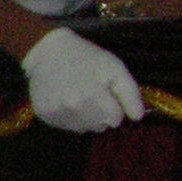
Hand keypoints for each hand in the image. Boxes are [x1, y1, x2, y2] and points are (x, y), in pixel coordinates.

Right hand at [21, 26, 145, 133]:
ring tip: (78, 96)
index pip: (116, 119)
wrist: (48, 51)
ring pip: (84, 129)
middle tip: (92, 93)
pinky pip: (66, 126)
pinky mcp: (44, 115)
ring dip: (86, 117)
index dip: (115, 106)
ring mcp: (57, 113)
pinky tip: (66, 100)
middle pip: (100, 126)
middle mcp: (73, 108)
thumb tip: (137, 117)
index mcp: (93, 96)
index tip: (106, 93)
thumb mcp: (115, 68)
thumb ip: (130, 94)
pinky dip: (69, 117)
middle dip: (101, 113)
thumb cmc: (87, 58)